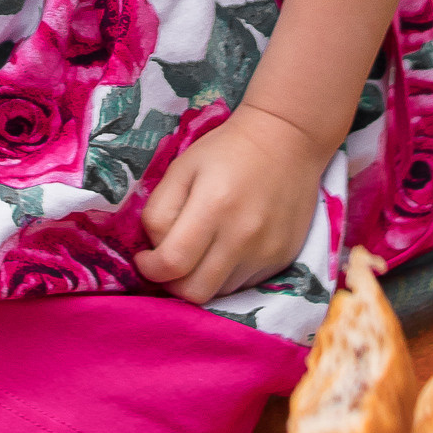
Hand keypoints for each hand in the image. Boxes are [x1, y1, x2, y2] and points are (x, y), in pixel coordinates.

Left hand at [134, 103, 325, 304]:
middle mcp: (242, 236)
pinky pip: (243, 285)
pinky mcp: (281, 260)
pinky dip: (226, 275)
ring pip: (219, 293)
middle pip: (195, 292)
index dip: (150, 268)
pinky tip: (226, 248)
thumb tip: (155, 249)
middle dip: (172, 284)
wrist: (287, 140)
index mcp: (213, 206)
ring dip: (200, 279)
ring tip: (200, 251)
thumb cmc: (226, 150)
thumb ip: (159, 210)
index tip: (145, 258)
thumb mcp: (182, 168)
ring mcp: (265, 252)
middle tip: (169, 261)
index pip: (172, 264)